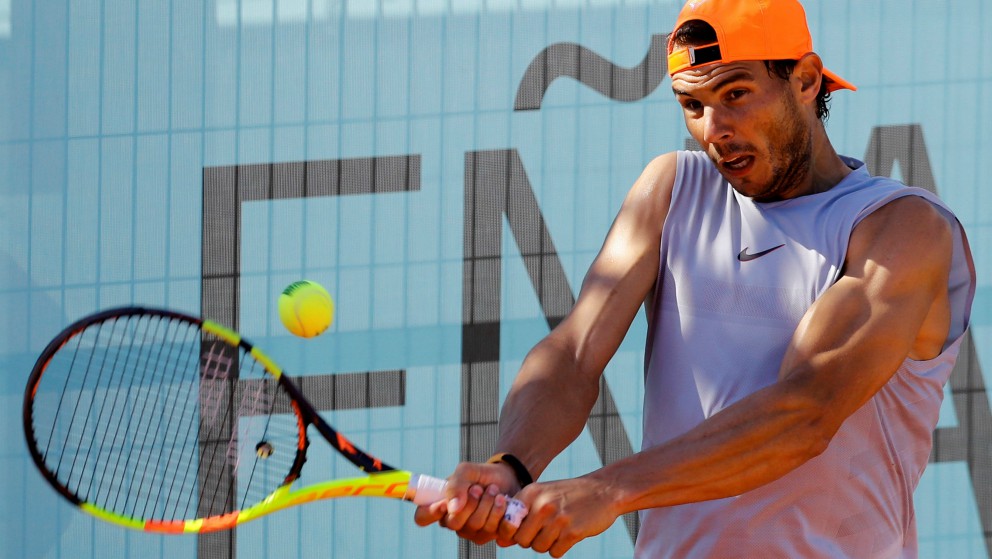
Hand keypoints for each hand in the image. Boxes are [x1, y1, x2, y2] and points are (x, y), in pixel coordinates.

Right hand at [413, 461, 519, 544]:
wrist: (507, 478)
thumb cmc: (481, 475)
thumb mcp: (467, 471)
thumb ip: (456, 484)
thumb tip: (452, 508)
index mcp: (440, 505)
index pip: (422, 517)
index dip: (430, 513)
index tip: (444, 503)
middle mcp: (452, 521)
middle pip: (453, 523)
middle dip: (470, 503)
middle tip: (478, 488)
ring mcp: (470, 531)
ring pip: (475, 526)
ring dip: (487, 503)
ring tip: (494, 490)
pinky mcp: (488, 535)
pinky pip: (492, 530)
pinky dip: (499, 511)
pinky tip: (502, 500)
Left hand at [497, 475, 619, 557]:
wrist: (602, 490)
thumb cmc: (568, 496)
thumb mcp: (542, 497)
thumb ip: (520, 517)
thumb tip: (500, 541)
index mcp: (531, 493)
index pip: (506, 524)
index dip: (513, 533)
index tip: (525, 529)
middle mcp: (542, 505)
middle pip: (521, 540)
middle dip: (531, 540)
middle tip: (545, 530)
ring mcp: (558, 519)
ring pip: (538, 548)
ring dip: (547, 544)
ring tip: (558, 530)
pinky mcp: (573, 532)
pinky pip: (555, 553)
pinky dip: (560, 548)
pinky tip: (568, 534)